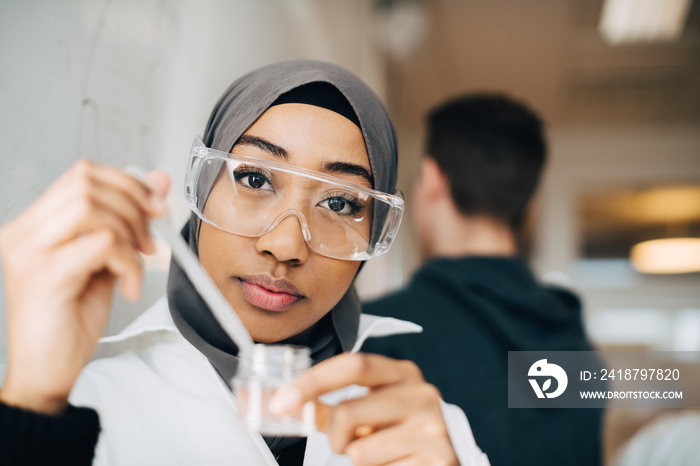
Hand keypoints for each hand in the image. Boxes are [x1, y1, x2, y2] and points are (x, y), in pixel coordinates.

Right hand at [0, 160, 168, 413]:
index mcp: (35, 225)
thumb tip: (158, 182)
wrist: (47, 372)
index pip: (81, 174)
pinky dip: (128, 261)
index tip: (154, 207)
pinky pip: (102, 243)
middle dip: (133, 205)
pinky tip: (128, 286)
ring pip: (92, 207)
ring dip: (130, 234)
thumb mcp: (106, 261)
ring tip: (135, 266)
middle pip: (86, 182)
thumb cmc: (71, 319)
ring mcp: (29, 252)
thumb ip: (126, 222)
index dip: (126, 183)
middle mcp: (24, 233)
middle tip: (149, 240)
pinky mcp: (45, 275)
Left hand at [270, 352, 458, 465]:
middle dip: (334, 436)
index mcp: (403, 373)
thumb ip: (331, 407)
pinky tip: (395, 465)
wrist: (446, 462)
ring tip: (379, 455)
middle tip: (344, 443)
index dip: (312, 381)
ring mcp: (433, 428)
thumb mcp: (371, 413)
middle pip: (348, 411)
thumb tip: (287, 404)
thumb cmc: (403, 435)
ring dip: (356, 460)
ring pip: (358, 451)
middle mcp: (422, 394)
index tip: (282, 401)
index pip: (353, 364)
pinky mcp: (438, 459)